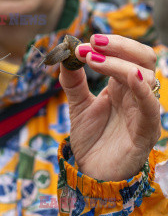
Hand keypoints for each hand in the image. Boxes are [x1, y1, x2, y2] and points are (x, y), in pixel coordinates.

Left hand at [58, 34, 160, 180]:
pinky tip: (130, 76)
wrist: (91, 173)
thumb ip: (73, 81)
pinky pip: (151, 107)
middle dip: (120, 45)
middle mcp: (136, 94)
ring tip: (93, 60)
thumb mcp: (78, 105)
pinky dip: (143, 90)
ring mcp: (143, 111)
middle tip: (94, 42)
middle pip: (143, 58)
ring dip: (119, 64)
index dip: (110, 45)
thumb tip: (65, 54)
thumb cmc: (91, 139)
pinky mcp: (146, 132)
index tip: (84, 42)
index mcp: (122, 85)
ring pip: (146, 77)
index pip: (127, 55)